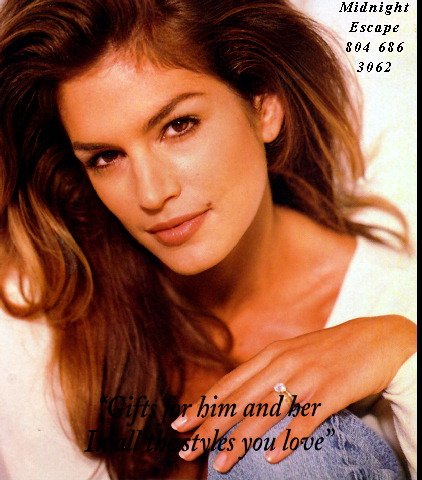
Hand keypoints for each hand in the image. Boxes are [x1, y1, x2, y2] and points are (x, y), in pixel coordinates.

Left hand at [171, 315, 415, 472]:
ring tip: (221, 463)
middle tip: (188, 450)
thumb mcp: (293, 353)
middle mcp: (283, 364)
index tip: (181, 422)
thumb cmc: (328, 349)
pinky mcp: (331, 391)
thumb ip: (268, 370)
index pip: (230, 383)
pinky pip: (305, 419)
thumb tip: (241, 391)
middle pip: (240, 399)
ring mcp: (307, 377)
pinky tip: (272, 458)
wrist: (373, 337)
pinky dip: (288, 439)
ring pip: (266, 411)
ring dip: (241, 439)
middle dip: (211, 426)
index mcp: (271, 355)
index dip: (204, 404)